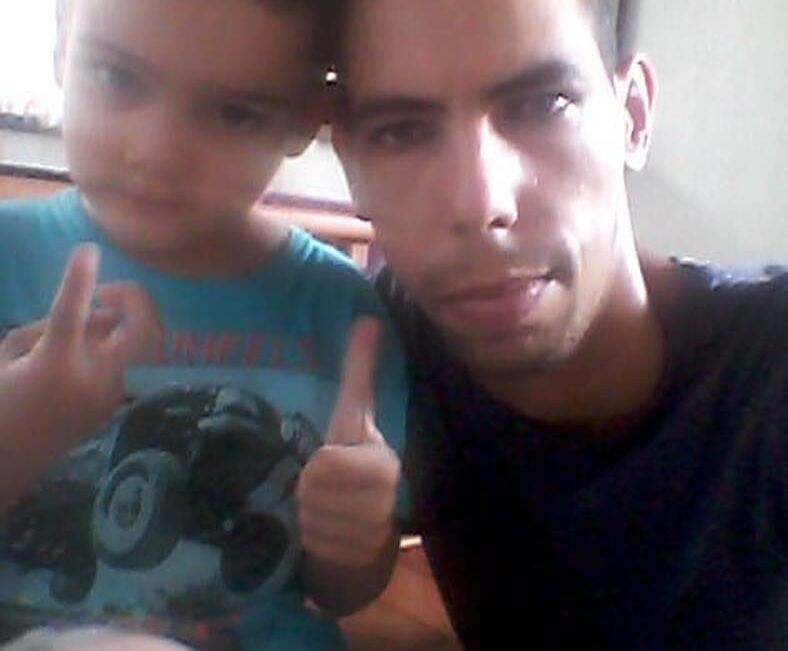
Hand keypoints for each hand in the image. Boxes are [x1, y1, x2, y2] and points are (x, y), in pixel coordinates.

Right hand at [0, 243, 161, 440]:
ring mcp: (110, 395)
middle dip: (134, 298)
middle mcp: (93, 379)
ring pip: (134, 342)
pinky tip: (81, 356)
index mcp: (55, 365)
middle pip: (143, 328)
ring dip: (117, 325)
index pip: (72, 310)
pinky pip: (124, 361)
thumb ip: (44, 330)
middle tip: (106, 294)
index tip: (87, 249)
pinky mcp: (114, 405)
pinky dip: (110, 347)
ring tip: (80, 332)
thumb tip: (84, 314)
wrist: (6, 466)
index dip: (80, 276)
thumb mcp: (6, 360)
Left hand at [297, 317, 400, 566]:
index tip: (325, 465)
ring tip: (323, 514)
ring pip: (310, 523)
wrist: (367, 535)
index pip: (326, 464)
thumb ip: (359, 370)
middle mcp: (381, 502)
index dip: (318, 466)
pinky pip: (313, 552)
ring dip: (308, 518)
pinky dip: (312, 546)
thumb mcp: (354, 416)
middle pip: (312, 493)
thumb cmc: (356, 465)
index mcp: (382, 464)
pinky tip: (324, 540)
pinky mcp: (356, 567)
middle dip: (308, 493)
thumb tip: (367, 318)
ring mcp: (370, 538)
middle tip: (320, 491)